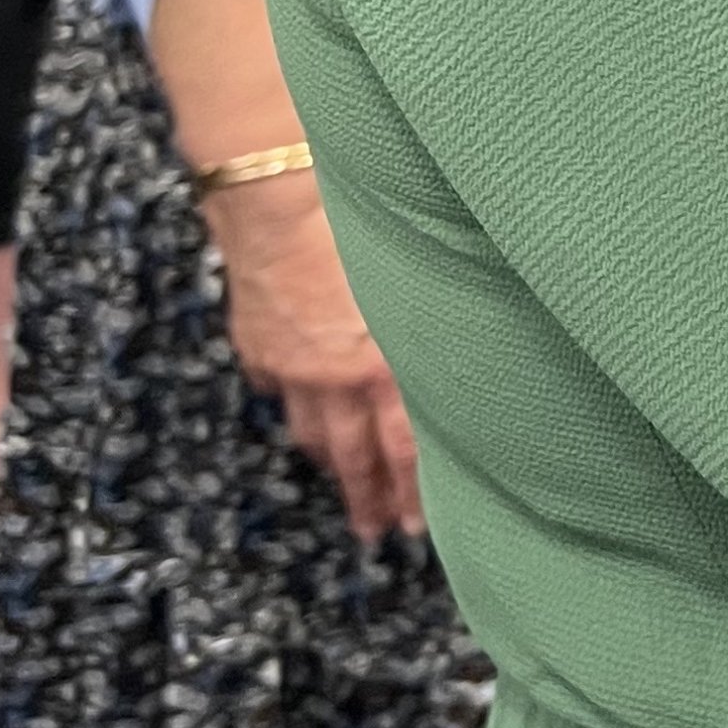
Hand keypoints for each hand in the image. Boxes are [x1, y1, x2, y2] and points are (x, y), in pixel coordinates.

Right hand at [211, 169, 424, 543]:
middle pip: (354, 452)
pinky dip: (289, 402)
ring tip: (341, 482)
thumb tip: (470, 355)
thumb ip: (444, 326)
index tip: (414, 528)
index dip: (410, 491)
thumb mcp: (424, 279)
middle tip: (373, 531)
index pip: (404, 448)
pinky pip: (275, 385)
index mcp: (386, 364)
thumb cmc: (362, 223)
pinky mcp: (257, 341)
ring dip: (329, 459)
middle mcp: (337, 375)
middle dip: (365, 496)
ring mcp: (290, 362)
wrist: (279, 195)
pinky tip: (297, 411)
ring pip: (312, 427)